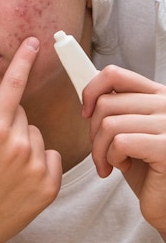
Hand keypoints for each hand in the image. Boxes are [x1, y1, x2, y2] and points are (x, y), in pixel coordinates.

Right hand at [0, 37, 61, 242]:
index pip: (11, 87)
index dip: (22, 61)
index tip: (33, 42)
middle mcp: (20, 145)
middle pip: (22, 115)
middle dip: (7, 122)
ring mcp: (37, 167)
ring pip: (37, 136)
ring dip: (24, 143)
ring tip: (2, 167)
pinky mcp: (49, 186)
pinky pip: (52, 157)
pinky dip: (39, 161)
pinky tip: (19, 176)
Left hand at [82, 65, 165, 235]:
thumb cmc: (148, 168)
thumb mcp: (130, 130)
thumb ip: (119, 108)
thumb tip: (91, 86)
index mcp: (158, 96)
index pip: (114, 74)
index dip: (91, 90)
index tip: (85, 112)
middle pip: (106, 103)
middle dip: (94, 131)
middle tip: (102, 151)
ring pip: (109, 124)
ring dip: (100, 149)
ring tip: (110, 163)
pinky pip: (120, 142)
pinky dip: (112, 158)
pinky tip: (123, 167)